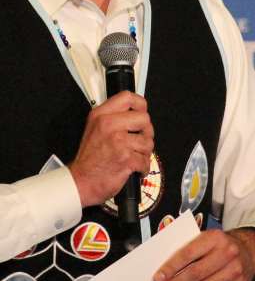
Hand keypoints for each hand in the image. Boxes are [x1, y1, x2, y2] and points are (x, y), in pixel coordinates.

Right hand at [69, 91, 153, 207]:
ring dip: (145, 153)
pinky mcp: (125, 158)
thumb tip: (134, 112)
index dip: (140, 105)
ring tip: (133, 156)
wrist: (81, 182)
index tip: (141, 112)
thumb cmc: (89, 159)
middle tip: (139, 141)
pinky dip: (143, 168)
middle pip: (144, 119)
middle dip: (146, 132)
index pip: (128, 98)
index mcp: (101, 116)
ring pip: (148, 141)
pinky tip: (134, 167)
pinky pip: (146, 160)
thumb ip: (113, 117)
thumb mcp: (94, 128)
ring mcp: (118, 141)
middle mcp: (109, 125)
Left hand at [152, 227, 254, 280]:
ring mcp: (234, 271)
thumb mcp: (206, 238)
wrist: (249, 250)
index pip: (189, 253)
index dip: (172, 267)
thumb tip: (165, 270)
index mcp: (215, 237)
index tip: (158, 278)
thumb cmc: (221, 245)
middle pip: (196, 274)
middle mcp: (227, 253)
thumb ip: (189, 249)